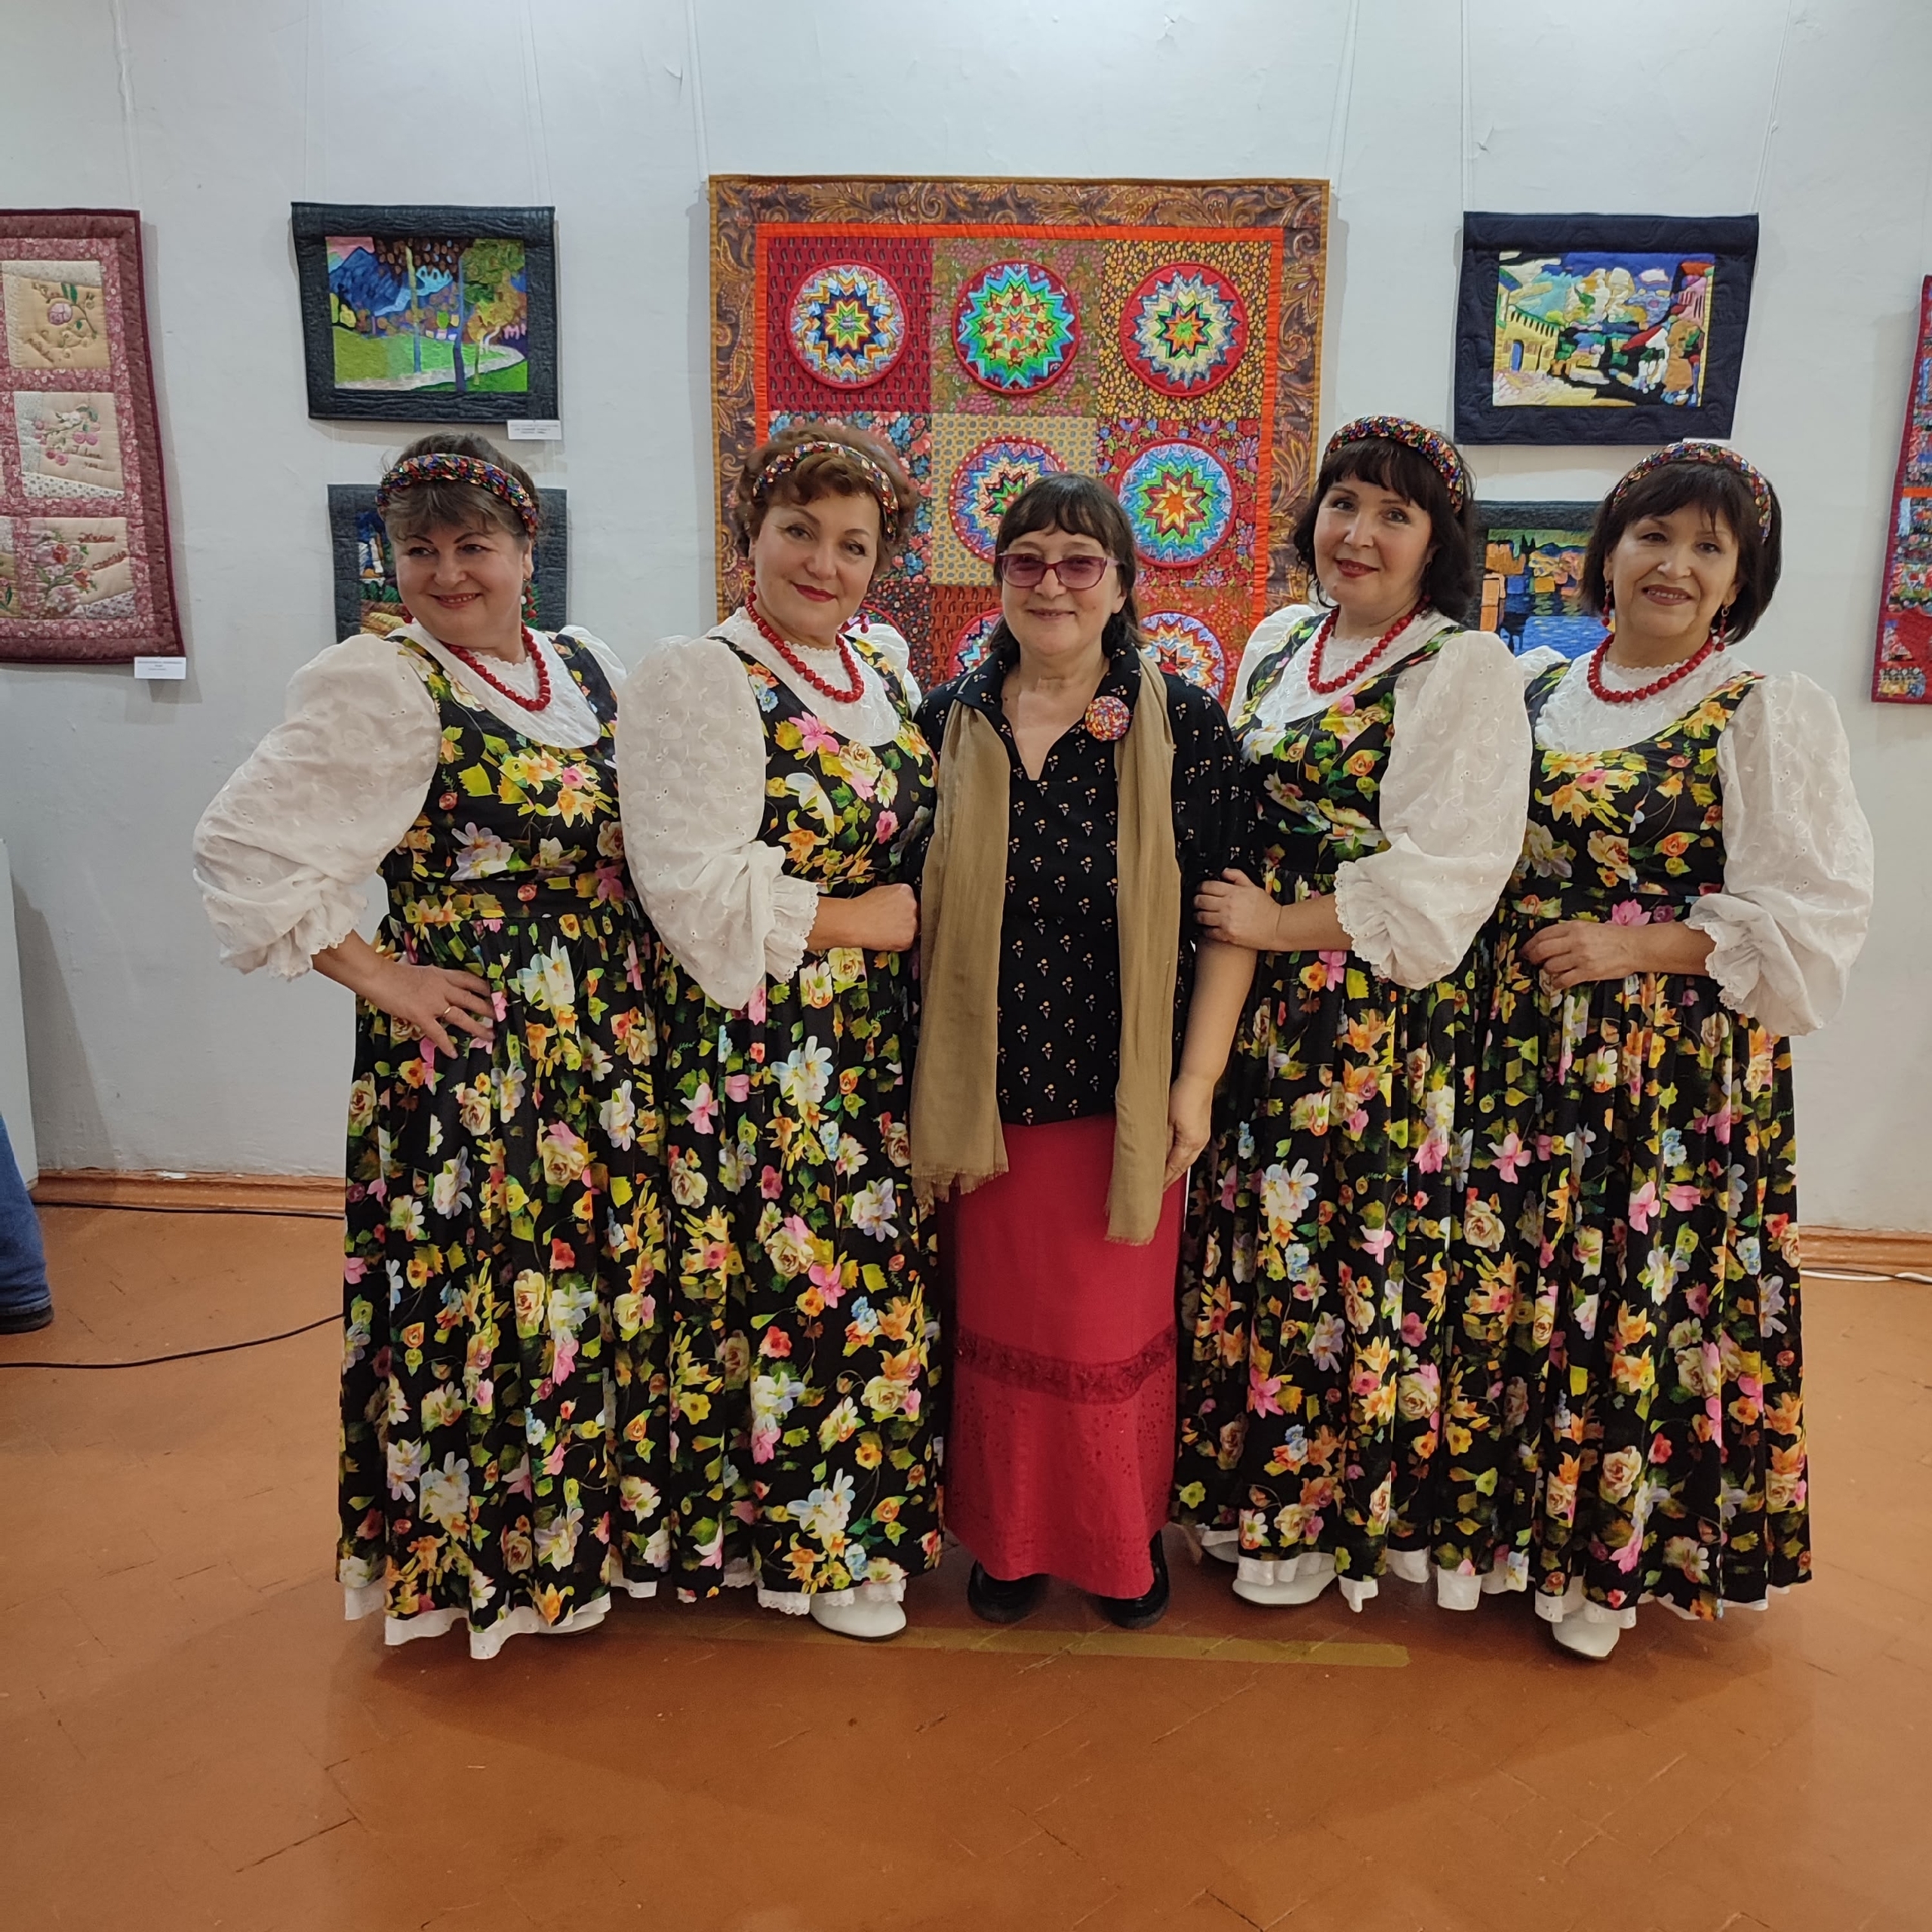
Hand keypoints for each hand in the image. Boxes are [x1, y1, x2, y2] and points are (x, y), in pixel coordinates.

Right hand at [362, 958, 495, 1053]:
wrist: (378, 976)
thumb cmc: (393, 974)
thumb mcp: (420, 972)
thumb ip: (433, 981)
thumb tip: (438, 988)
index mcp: (442, 975)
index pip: (470, 980)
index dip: (486, 988)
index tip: (497, 995)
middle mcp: (442, 988)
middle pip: (472, 999)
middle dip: (489, 1009)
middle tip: (503, 1018)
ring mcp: (433, 1002)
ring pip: (462, 1016)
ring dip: (477, 1028)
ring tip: (490, 1036)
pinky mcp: (421, 1015)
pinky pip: (437, 1032)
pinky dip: (446, 1044)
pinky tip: (454, 1053)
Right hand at [810, 883, 918, 953]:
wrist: (853, 922)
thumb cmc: (861, 907)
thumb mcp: (880, 890)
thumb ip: (894, 895)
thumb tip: (896, 900)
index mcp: (906, 891)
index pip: (913, 900)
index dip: (905, 908)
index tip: (898, 913)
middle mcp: (912, 905)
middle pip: (917, 914)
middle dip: (906, 919)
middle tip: (892, 923)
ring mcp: (912, 922)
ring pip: (914, 929)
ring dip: (904, 931)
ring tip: (887, 931)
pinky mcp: (908, 938)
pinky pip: (908, 942)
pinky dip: (899, 943)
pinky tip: (887, 938)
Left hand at [1163, 1071, 1215, 1189]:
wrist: (1198, 1078)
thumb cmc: (1183, 1094)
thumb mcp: (1166, 1120)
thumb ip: (1162, 1141)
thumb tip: (1155, 1157)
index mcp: (1190, 1143)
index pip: (1173, 1168)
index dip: (1163, 1180)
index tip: (1154, 1189)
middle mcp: (1199, 1142)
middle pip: (1182, 1167)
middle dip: (1170, 1178)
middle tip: (1158, 1188)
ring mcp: (1202, 1136)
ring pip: (1186, 1160)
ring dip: (1176, 1169)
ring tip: (1164, 1177)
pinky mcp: (1201, 1129)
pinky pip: (1189, 1151)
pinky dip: (1180, 1158)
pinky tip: (1174, 1157)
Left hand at [1193, 869, 1282, 950]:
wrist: (1277, 927)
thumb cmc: (1267, 909)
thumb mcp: (1254, 887)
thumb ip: (1238, 876)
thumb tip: (1225, 872)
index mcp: (1234, 892)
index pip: (1208, 886)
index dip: (1200, 886)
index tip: (1199, 889)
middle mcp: (1228, 906)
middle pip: (1201, 900)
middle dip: (1196, 900)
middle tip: (1196, 901)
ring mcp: (1226, 921)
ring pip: (1201, 916)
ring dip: (1196, 915)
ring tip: (1198, 914)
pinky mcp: (1227, 935)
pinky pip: (1208, 931)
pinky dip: (1203, 929)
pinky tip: (1204, 927)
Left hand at [1519, 920, 1639, 992]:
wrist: (1635, 946)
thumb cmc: (1613, 936)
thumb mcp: (1588, 927)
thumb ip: (1568, 932)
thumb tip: (1549, 941)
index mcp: (1574, 927)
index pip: (1543, 935)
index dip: (1530, 944)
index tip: (1526, 949)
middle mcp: (1575, 941)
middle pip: (1542, 950)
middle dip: (1533, 957)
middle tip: (1532, 961)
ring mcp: (1581, 958)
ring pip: (1551, 966)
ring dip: (1547, 970)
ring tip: (1550, 970)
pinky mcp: (1588, 972)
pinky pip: (1564, 980)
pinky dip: (1557, 983)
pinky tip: (1558, 982)